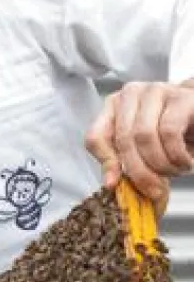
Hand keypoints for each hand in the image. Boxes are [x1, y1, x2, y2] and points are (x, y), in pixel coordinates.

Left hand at [85, 81, 193, 216]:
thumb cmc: (173, 136)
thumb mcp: (143, 150)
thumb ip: (124, 162)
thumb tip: (111, 184)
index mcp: (114, 106)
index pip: (96, 136)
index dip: (105, 163)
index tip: (114, 184)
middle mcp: (131, 94)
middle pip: (123, 139)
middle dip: (139, 171)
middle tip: (154, 189)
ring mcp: (156, 91)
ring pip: (145, 136)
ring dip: (162, 164)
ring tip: (175, 171)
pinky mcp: (181, 97)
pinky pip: (170, 132)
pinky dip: (177, 155)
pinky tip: (185, 162)